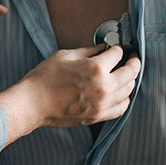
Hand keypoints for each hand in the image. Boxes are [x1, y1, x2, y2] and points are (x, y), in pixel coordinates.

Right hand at [0, 45, 140, 144]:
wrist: (32, 103)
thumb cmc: (44, 79)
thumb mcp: (65, 56)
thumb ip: (88, 51)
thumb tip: (102, 49)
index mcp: (95, 68)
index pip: (118, 54)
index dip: (118, 48)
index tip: (117, 48)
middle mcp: (103, 86)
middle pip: (130, 72)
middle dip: (133, 62)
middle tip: (132, 58)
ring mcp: (102, 104)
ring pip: (129, 90)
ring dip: (130, 80)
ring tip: (126, 74)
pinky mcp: (97, 116)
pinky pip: (121, 108)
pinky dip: (124, 99)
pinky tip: (121, 93)